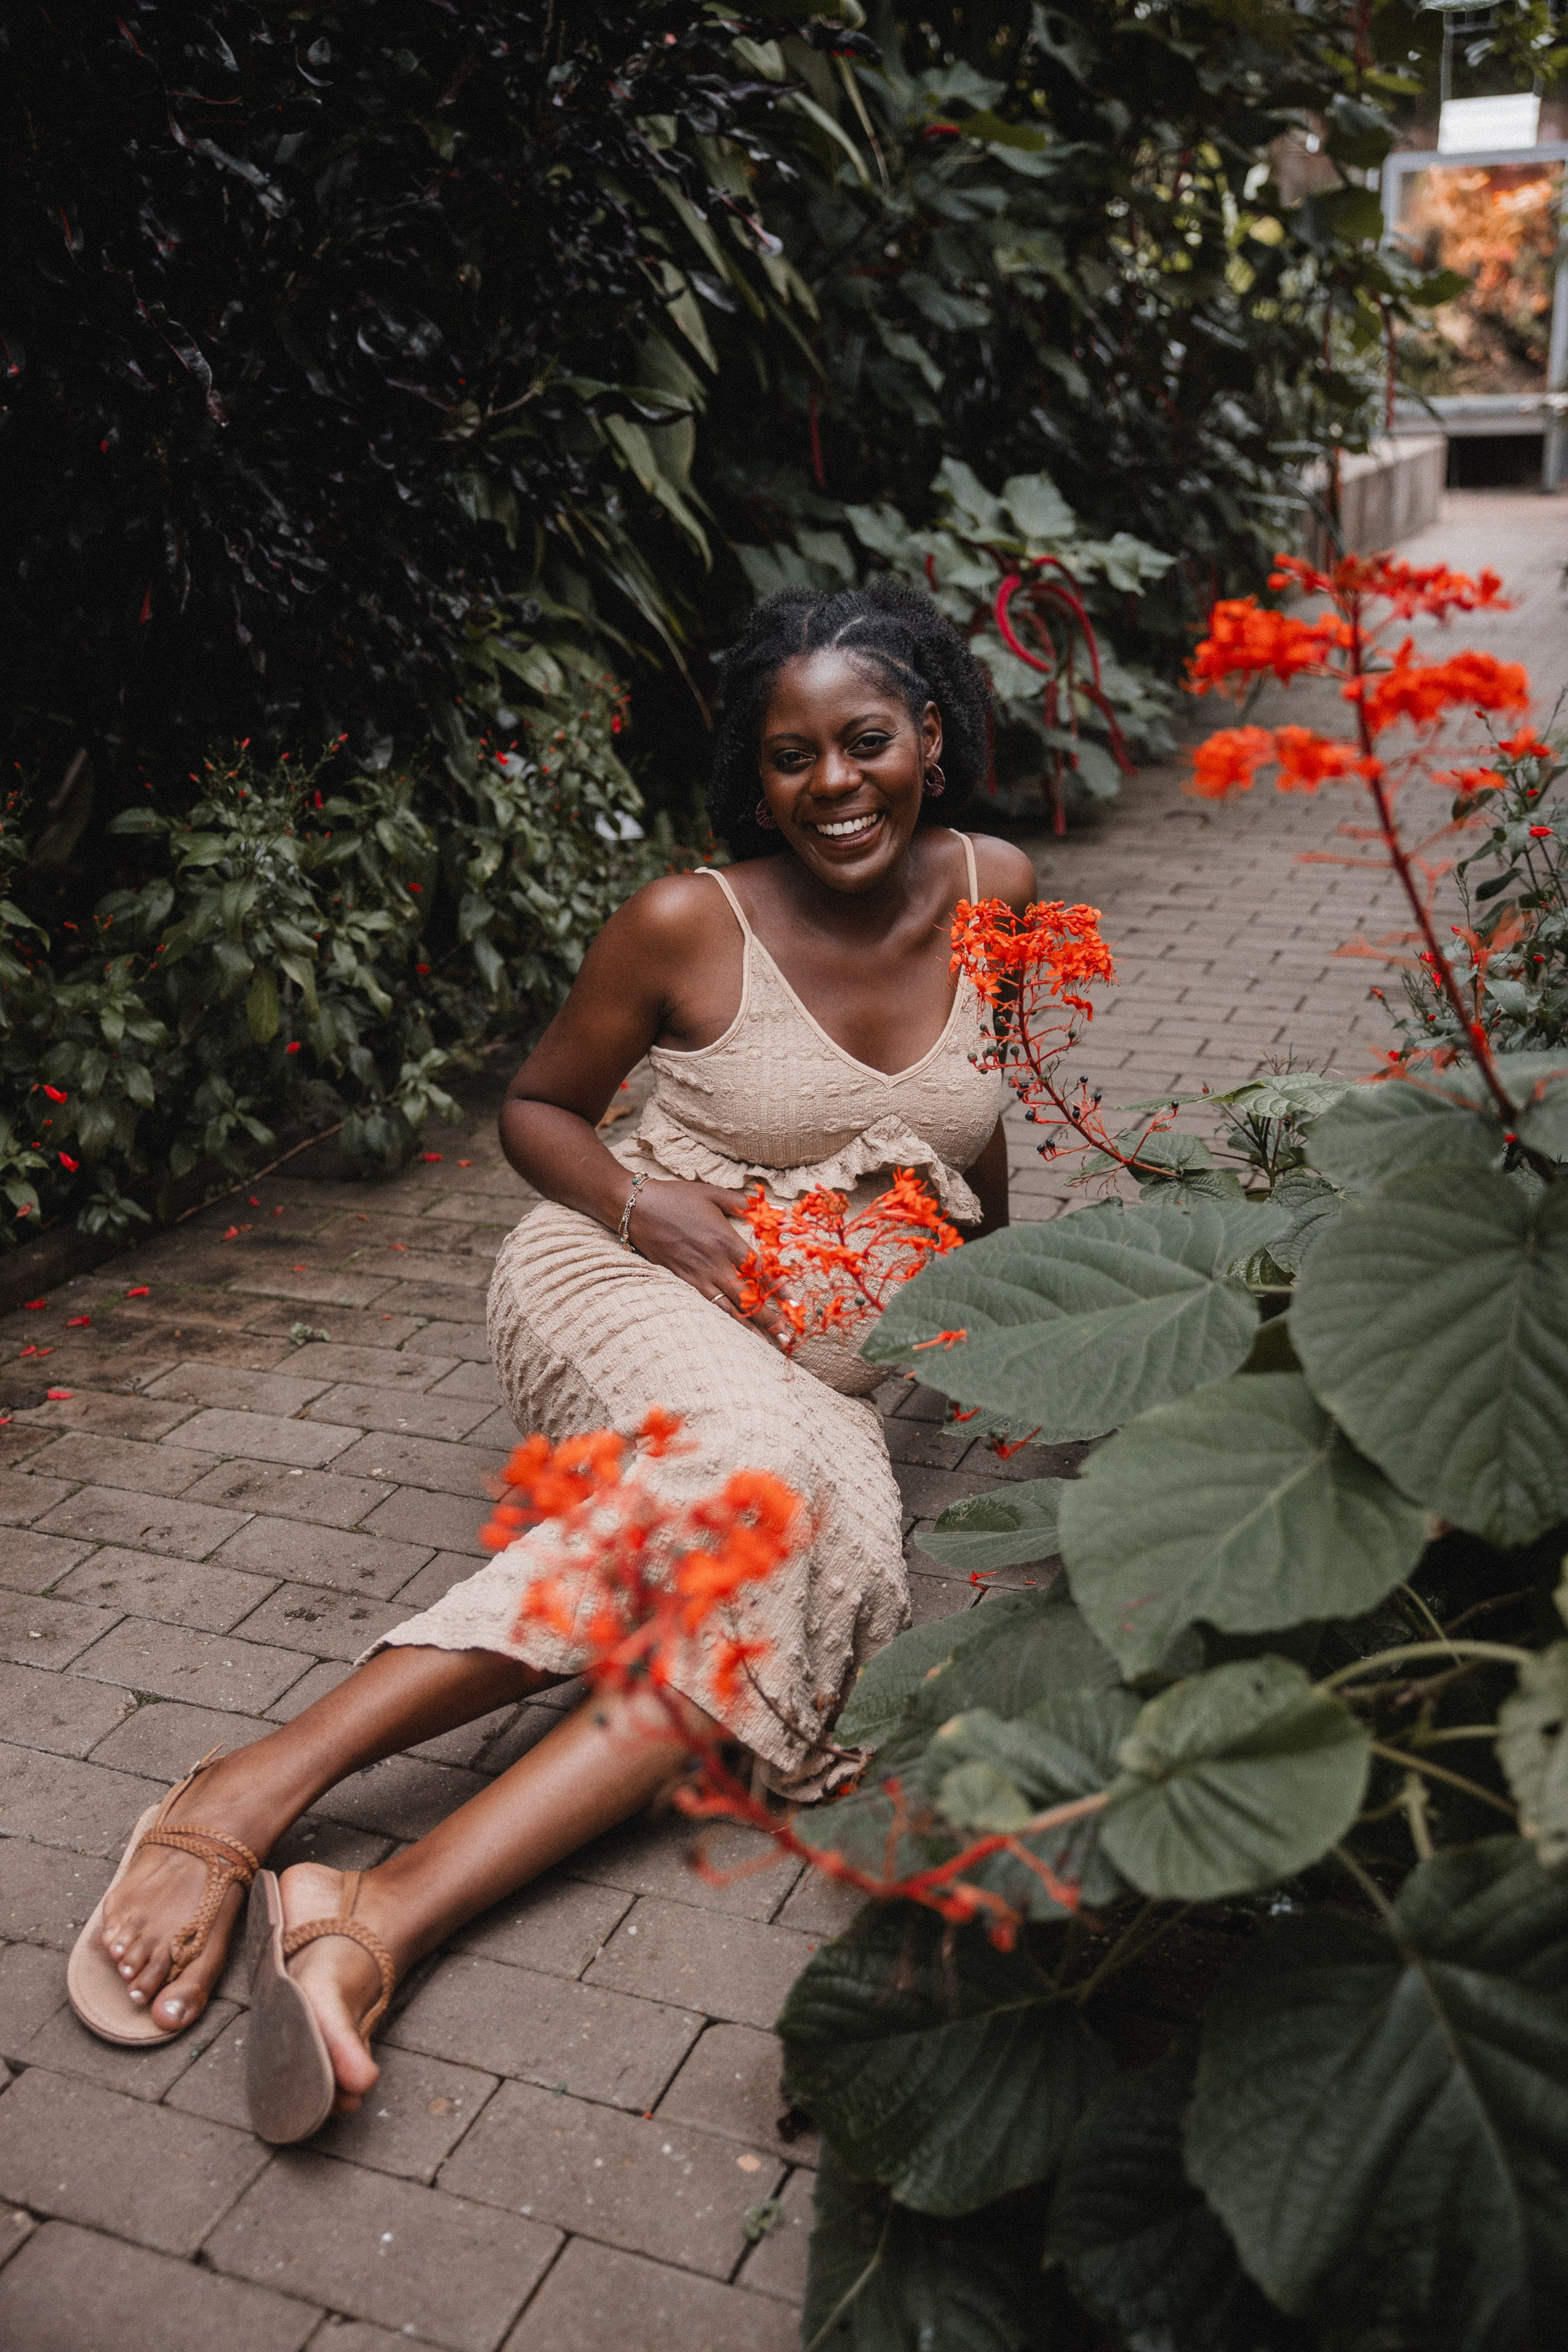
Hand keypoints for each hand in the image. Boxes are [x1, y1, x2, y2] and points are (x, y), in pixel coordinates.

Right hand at [626, 1179, 781, 1335]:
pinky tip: (732, 1334)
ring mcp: (696, 1275)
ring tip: (765, 1345)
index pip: (759, 1271)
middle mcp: (713, 1263)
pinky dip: (721, 1321)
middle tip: (787, 1338)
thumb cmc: (677, 1197)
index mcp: (726, 1240)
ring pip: (726, 1308)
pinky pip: (705, 1306)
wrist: (636, 1207)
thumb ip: (744, 1202)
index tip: (794, 1307)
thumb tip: (775, 1207)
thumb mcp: (714, 1194)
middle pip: (746, 1297)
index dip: (779, 1290)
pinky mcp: (680, 1282)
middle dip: (769, 1319)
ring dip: (748, 1328)